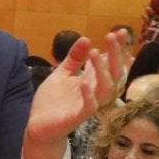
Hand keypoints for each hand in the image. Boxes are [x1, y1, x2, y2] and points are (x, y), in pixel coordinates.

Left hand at [22, 32, 124, 158]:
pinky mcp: (78, 117)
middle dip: (115, 54)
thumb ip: (74, 59)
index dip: (117, 48)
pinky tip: (83, 81)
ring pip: (106, 89)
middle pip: (114, 73)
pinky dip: (89, 94)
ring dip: (102, 70)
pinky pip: (90, 107)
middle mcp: (95, 91)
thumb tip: (86, 39)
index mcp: (92, 80)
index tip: (120, 32)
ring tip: (95, 53)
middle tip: (112, 36)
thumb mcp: (62, 74)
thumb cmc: (53, 101)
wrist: (39, 126)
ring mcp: (88, 104)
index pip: (111, 63)